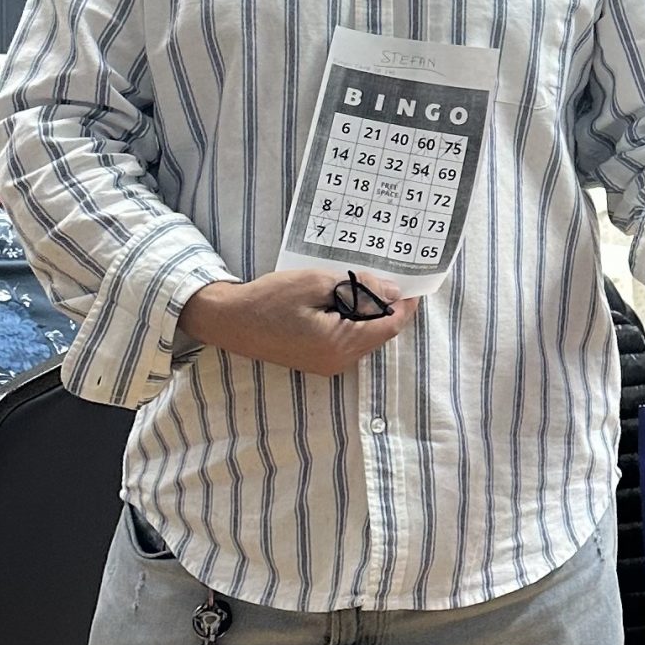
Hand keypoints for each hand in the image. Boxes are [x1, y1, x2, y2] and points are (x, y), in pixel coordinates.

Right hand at [179, 270, 416, 376]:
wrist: (231, 321)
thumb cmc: (269, 299)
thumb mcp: (316, 283)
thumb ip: (357, 288)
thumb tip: (393, 293)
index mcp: (339, 344)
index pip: (389, 326)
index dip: (405, 306)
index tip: (413, 284)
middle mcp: (338, 362)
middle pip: (380, 334)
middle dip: (387, 308)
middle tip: (386, 278)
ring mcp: (327, 366)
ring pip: (365, 338)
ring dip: (369, 315)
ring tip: (362, 286)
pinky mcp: (318, 362)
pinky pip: (349, 342)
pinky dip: (354, 323)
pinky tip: (345, 302)